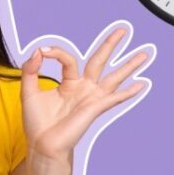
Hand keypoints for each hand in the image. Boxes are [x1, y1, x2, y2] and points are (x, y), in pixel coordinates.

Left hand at [20, 28, 147, 164]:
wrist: (41, 144)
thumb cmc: (37, 122)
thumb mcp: (29, 90)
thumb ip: (30, 69)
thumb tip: (38, 51)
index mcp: (68, 83)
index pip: (68, 59)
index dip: (55, 52)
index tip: (42, 52)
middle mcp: (83, 88)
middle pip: (99, 61)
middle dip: (111, 45)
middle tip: (123, 30)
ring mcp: (91, 98)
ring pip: (113, 77)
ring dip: (129, 65)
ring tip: (144, 54)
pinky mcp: (94, 108)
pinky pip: (114, 98)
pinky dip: (128, 92)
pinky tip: (141, 84)